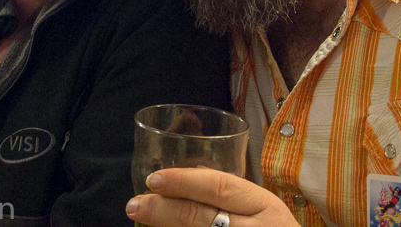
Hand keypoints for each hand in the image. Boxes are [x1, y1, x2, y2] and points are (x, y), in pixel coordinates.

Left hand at [126, 168, 298, 226]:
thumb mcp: (263, 210)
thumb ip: (232, 198)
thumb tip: (185, 182)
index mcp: (265, 206)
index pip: (218, 187)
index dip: (182, 182)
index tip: (154, 179)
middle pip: (199, 216)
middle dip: (162, 209)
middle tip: (135, 204)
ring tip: (142, 222)